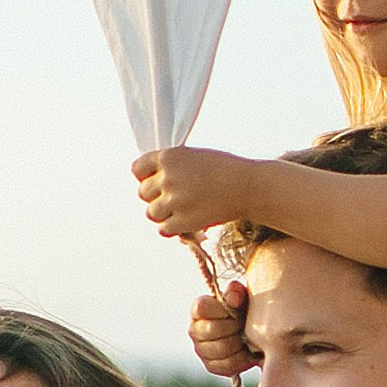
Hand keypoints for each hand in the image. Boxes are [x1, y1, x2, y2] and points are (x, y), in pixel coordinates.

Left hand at [133, 146, 260, 239]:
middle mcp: (168, 177)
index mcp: (170, 157)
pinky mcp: (184, 222)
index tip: (156, 181)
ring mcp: (175, 201)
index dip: (145, 177)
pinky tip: (185, 222)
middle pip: (143, 193)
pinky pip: (163, 230)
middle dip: (156, 196)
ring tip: (180, 211)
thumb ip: (172, 166)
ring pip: (151, 213)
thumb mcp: (194, 156)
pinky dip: (172, 228)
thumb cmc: (225, 169)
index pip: (137, 169)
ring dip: (163, 214)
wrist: (248, 186)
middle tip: (175, 198)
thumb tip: (150, 179)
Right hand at [187, 281, 251, 381]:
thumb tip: (232, 298)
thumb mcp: (243, 296)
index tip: (234, 310)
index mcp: (198, 308)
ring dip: (239, 343)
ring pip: (221, 348)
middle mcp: (194, 329)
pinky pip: (227, 365)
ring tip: (246, 337)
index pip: (201, 308)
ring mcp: (201, 349)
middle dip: (234, 327)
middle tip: (244, 324)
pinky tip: (246, 351)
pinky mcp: (211, 366)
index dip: (221, 310)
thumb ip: (236, 292)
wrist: (254, 333)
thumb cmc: (244, 309)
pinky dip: (241, 359)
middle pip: (212, 330)